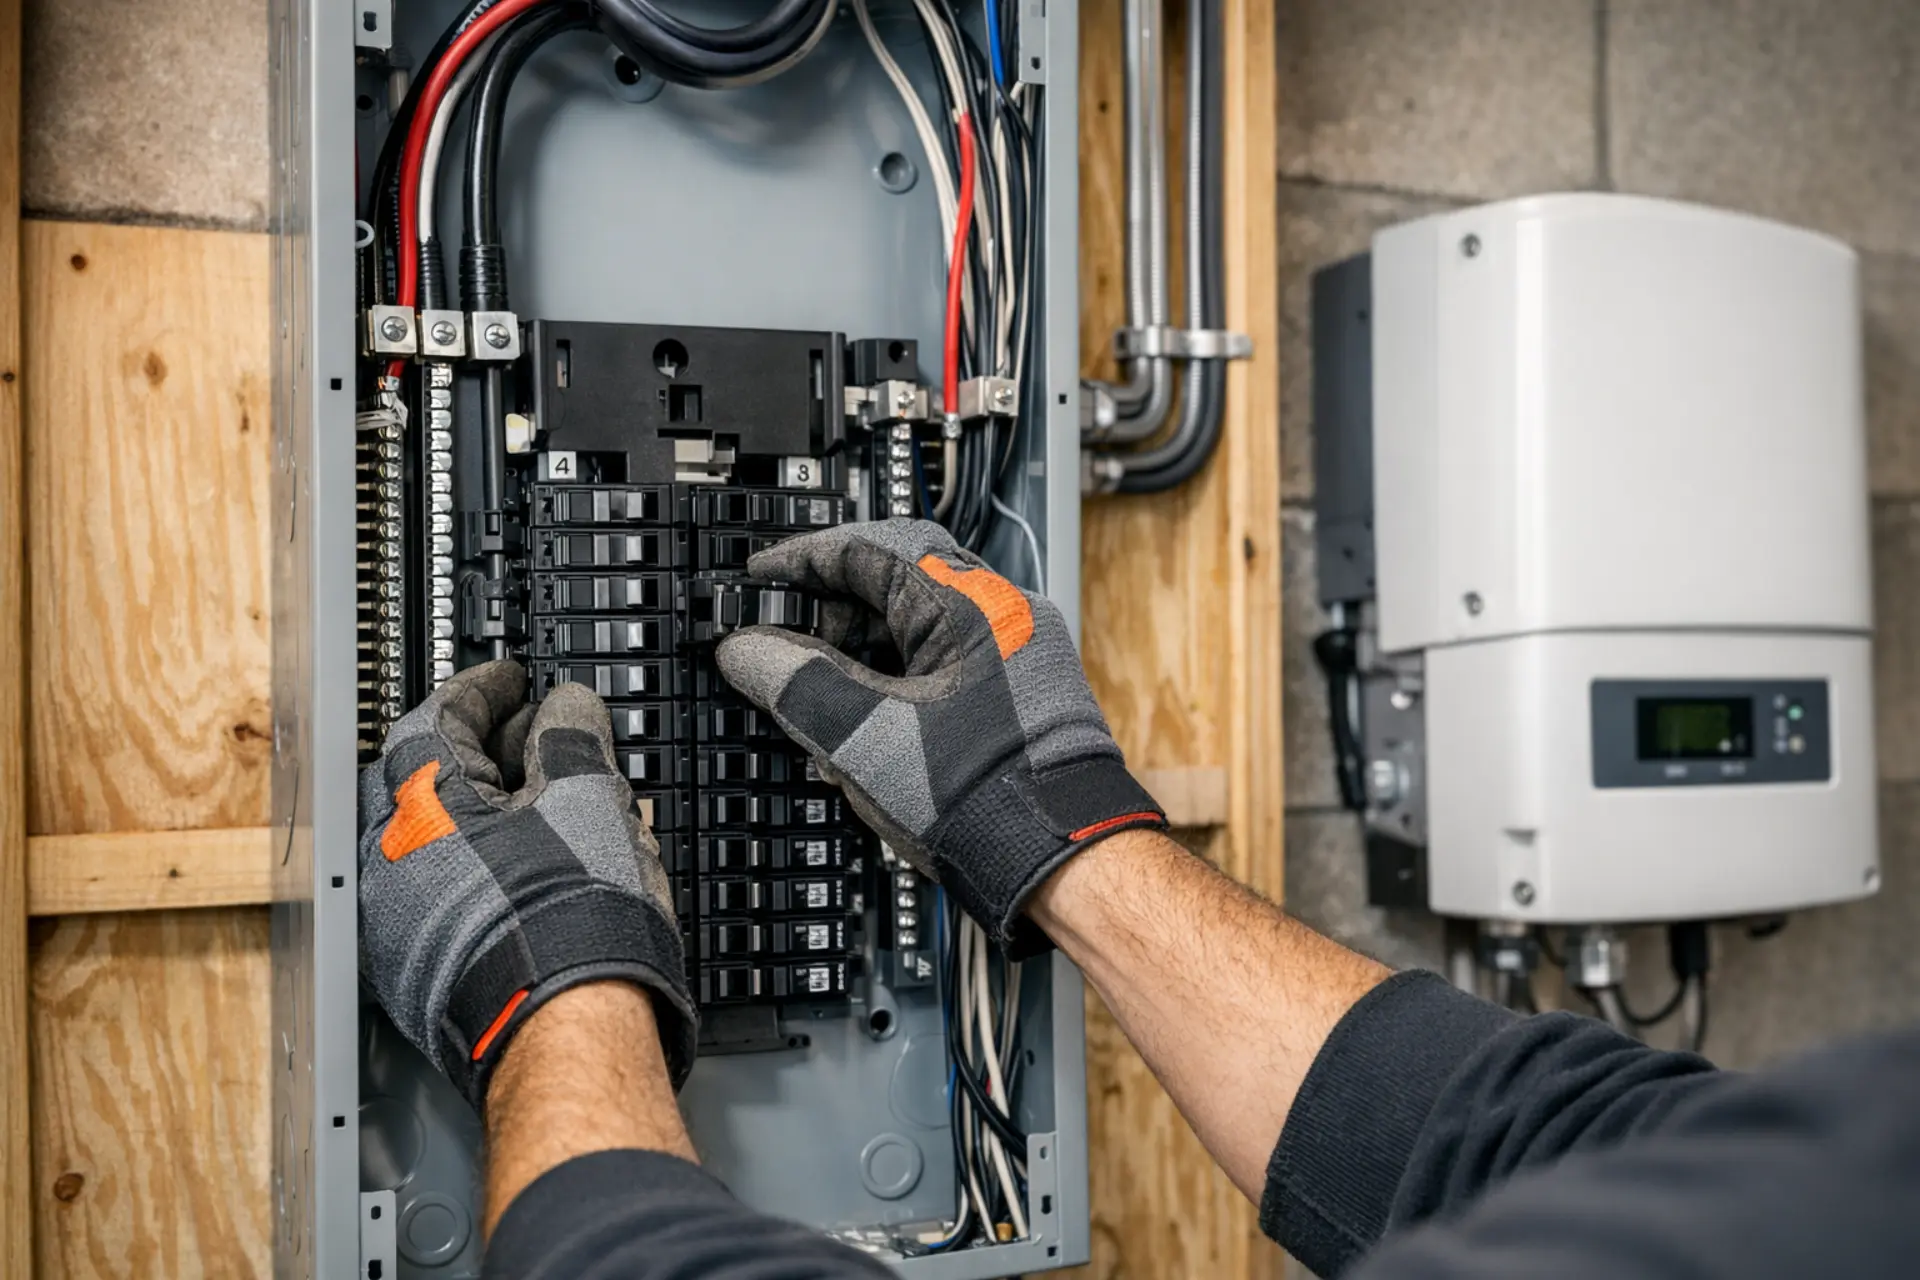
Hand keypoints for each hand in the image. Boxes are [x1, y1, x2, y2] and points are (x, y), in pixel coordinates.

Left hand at [357, 660, 695, 1108]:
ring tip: (550, 811)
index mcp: (418, 803)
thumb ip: (571, 737)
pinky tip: (533, 876)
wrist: (565, 1033)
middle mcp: (387, 860)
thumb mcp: (589, 798)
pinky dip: (481, 869)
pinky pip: (442, 893)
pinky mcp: (417, 972)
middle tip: (537, 738)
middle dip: (483, 752)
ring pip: (435, 840)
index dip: (486, 688)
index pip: (441, 715)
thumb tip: (567, 711)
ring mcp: (394, 921)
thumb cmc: (571, 922)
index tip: (512, 680)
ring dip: (485, 815)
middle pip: (426, 777)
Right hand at [714, 519, 1164, 954]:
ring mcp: (1017, 654)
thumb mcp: (858, 735)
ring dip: (860, 656)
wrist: (1059, 860)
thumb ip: (791, 680)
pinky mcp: (1021, 695)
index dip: (801, 562)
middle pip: (893, 584)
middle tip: (780, 649)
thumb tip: (745, 650)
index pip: (867, 546)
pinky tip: (865, 732)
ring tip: (819, 704)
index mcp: (968, 601)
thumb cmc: (981, 797)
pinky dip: (896, 684)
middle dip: (828, 617)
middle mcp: (1003, 614)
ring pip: (917, 630)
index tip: (759, 581)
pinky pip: (944, 666)